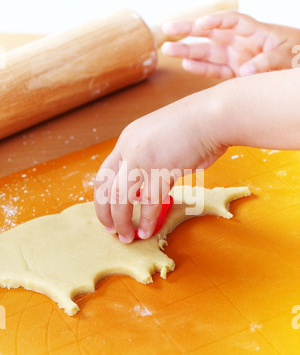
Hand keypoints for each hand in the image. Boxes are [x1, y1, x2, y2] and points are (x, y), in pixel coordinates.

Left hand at [94, 91, 226, 242]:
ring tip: (127, 237)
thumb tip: (145, 188)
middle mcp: (129, 148)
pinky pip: (150, 203)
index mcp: (127, 140)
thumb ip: (148, 161)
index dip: (103, 197)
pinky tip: (147, 231)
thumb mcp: (159, 139)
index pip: (104, 173)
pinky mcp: (162, 169)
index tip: (107, 213)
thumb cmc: (193, 128)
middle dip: (106, 213)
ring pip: (122, 198)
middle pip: (106, 187)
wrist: (213, 116)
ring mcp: (143, 158)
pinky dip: (147, 220)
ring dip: (123, 221)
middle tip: (111, 230)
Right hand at [162, 11, 299, 78]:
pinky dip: (201, 69)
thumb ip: (267, 62)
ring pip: (207, 53)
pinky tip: (186, 65)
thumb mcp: (286, 56)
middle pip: (211, 34)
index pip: (230, 21)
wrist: (297, 73)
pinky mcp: (234, 74)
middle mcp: (241, 43)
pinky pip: (214, 72)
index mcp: (255, 31)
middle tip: (167, 29)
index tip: (201, 24)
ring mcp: (235, 59)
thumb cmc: (296, 57)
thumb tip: (245, 71)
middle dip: (189, 31)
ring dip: (187, 52)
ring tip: (167, 49)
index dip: (215, 21)